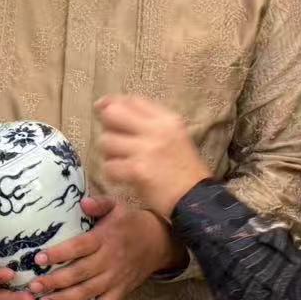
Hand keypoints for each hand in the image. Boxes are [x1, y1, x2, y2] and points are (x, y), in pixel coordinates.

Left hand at [29, 196, 184, 299]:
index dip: (59, 254)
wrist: (160, 242)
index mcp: (105, 238)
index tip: (39, 258)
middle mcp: (109, 260)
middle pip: (79, 273)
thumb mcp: (118, 206)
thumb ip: (100, 204)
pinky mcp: (121, 291)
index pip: (79, 247)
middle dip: (55, 282)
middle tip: (33, 287)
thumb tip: (82, 202)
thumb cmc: (131, 222)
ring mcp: (115, 278)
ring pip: (88, 292)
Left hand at [94, 95, 212, 219]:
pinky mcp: (138, 169)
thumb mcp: (174, 137)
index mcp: (167, 119)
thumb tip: (113, 109)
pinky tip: (122, 178)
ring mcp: (146, 149)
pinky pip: (109, 166)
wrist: (197, 199)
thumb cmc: (184, 170)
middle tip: (113, 141)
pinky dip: (112, 174)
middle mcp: (157, 129)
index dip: (113, 103)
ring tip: (121, 162)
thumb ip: (150, 123)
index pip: (132, 100)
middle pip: (113, 114)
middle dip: (107, 127)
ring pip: (106, 141)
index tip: (104, 110)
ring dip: (109, 154)